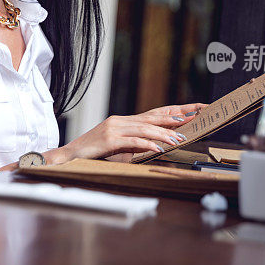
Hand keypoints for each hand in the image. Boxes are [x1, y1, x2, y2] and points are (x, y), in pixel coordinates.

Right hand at [47, 102, 207, 164]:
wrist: (70, 154)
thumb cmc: (94, 152)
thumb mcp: (118, 147)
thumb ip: (134, 144)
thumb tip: (154, 146)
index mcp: (124, 121)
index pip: (153, 113)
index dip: (173, 112)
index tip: (191, 111)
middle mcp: (120, 120)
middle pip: (153, 116)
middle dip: (175, 116)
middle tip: (194, 116)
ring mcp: (114, 128)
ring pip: (145, 128)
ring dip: (164, 134)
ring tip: (179, 140)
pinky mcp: (109, 139)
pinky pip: (133, 141)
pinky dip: (148, 144)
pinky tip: (158, 149)